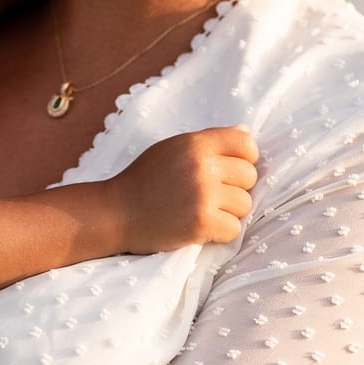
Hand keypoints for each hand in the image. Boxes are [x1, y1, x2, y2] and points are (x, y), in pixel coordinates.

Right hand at [110, 126, 258, 252]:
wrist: (115, 213)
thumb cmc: (143, 180)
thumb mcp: (172, 149)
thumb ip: (207, 141)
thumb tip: (245, 131)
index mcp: (195, 143)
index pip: (246, 143)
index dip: (244, 159)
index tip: (229, 171)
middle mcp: (202, 166)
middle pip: (249, 176)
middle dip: (234, 188)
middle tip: (210, 195)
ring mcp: (203, 195)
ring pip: (244, 204)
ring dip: (227, 212)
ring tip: (201, 211)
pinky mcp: (202, 222)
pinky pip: (234, 229)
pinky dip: (220, 233)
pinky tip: (199, 227)